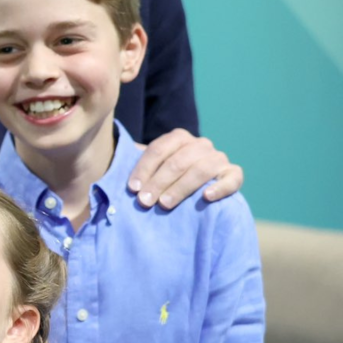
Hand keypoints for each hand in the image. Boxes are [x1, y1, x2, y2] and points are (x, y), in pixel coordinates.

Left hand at [127, 129, 241, 208]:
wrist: (198, 188)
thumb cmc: (165, 180)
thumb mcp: (151, 170)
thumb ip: (137, 167)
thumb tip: (109, 178)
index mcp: (178, 138)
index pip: (159, 149)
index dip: (144, 168)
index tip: (132, 189)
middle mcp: (200, 144)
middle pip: (178, 160)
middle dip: (158, 182)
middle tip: (144, 201)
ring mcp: (218, 158)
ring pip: (202, 169)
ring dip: (181, 187)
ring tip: (165, 204)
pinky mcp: (233, 174)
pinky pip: (232, 178)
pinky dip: (219, 187)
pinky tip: (206, 197)